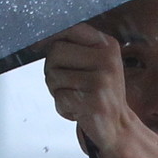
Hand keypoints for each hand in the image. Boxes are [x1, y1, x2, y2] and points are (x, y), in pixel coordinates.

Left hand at [42, 22, 131, 153]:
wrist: (118, 128)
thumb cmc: (99, 95)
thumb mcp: (95, 64)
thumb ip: (73, 48)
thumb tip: (39, 40)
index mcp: (108, 45)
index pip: (71, 28)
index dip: (50, 37)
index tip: (38, 47)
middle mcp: (107, 59)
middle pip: (55, 52)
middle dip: (52, 70)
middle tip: (66, 84)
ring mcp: (103, 80)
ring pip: (53, 76)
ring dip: (57, 91)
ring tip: (76, 98)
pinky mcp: (95, 102)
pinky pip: (59, 98)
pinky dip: (63, 108)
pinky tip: (78, 110)